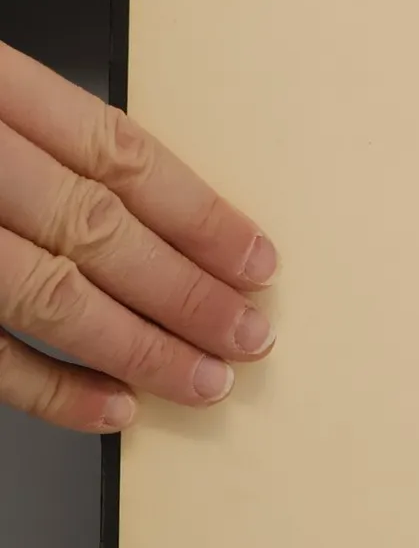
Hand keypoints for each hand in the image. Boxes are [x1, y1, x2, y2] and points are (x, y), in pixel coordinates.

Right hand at [0, 40, 275, 432]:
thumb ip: (32, 139)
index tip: (258, 259)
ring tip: (205, 377)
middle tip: (249, 336)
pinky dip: (49, 388)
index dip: (200, 213)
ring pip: (48, 294)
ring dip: (139, 345)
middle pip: (98, 229)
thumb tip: (152, 220)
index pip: (119, 154)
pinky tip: (111, 408)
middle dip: (188, 291)